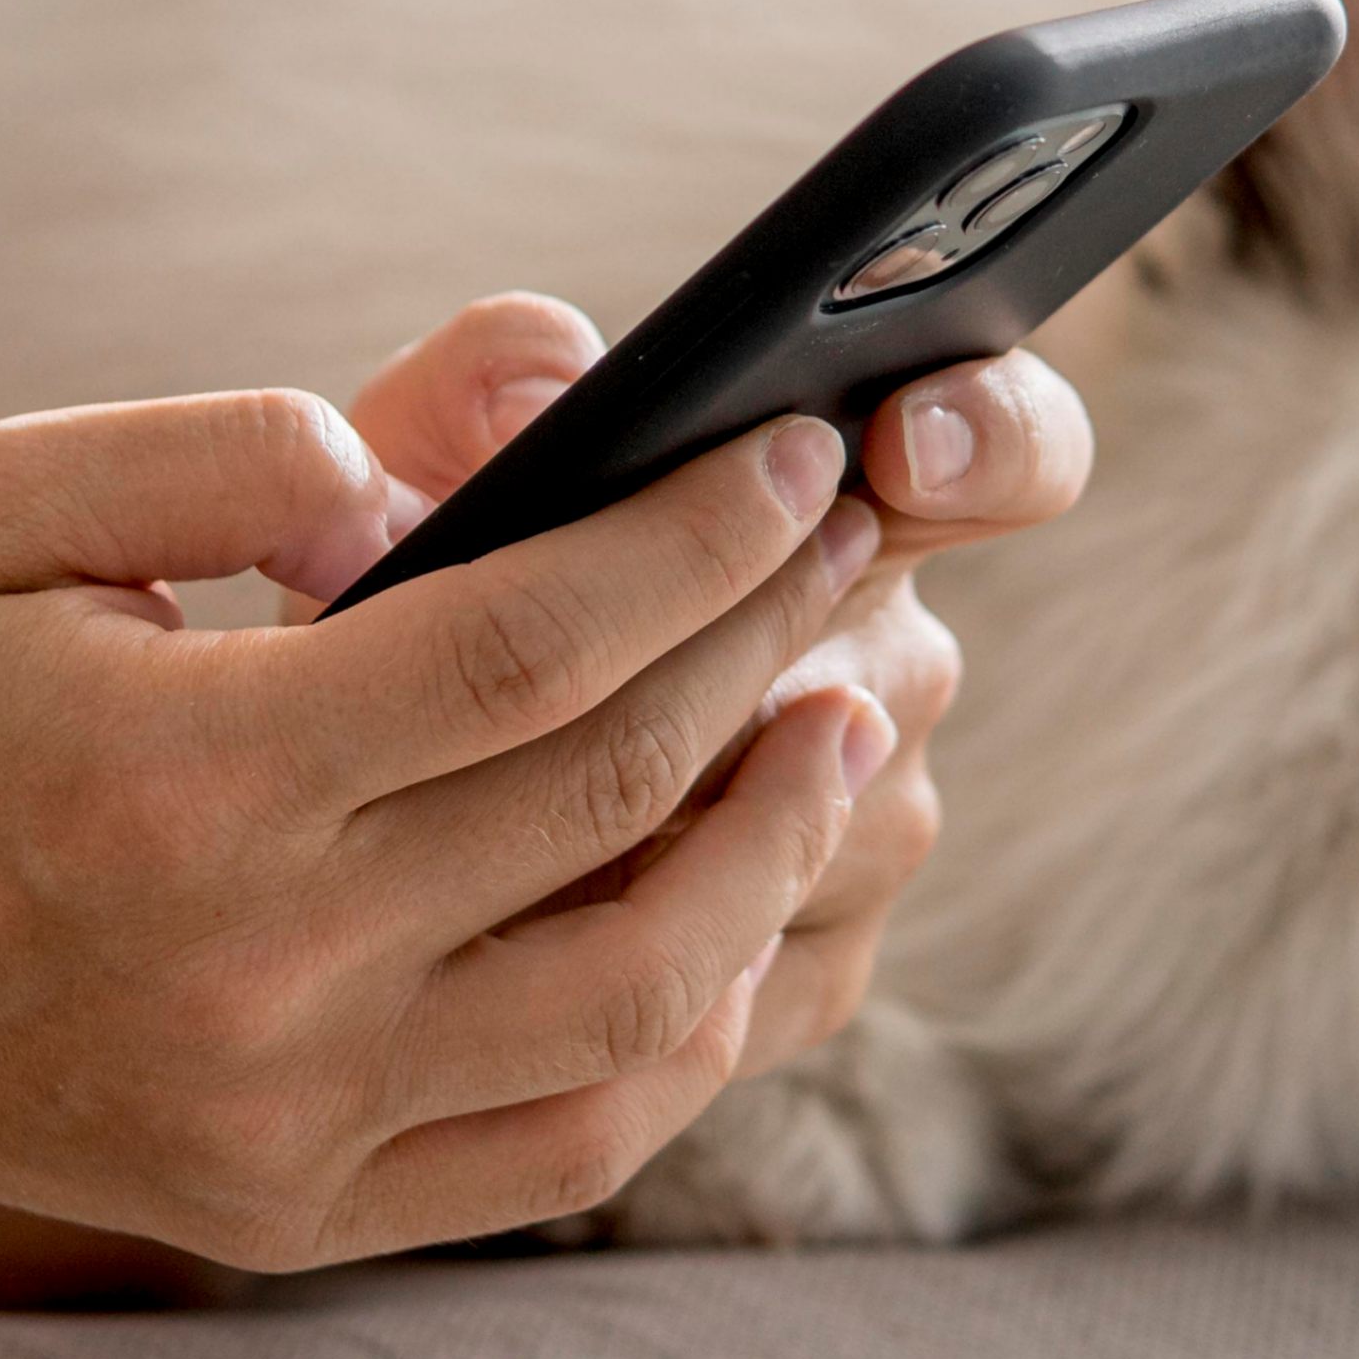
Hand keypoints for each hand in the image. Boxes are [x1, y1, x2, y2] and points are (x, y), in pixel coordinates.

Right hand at [0, 384, 895, 1273]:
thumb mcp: (8, 505)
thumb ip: (238, 443)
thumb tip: (464, 442)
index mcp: (186, 778)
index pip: (527, 651)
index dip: (694, 548)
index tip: (800, 457)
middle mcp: (256, 971)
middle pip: (610, 803)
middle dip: (775, 650)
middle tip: (870, 548)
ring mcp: (287, 1118)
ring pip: (637, 997)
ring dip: (784, 849)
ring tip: (853, 715)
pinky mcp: (297, 1213)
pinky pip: (572, 1141)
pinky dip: (700, 1028)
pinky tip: (756, 908)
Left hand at [345, 298, 1091, 1074]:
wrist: (348, 777)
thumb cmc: (408, 570)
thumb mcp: (416, 454)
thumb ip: (477, 376)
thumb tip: (557, 382)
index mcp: (848, 497)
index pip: (1010, 453)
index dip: (989, 436)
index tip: (898, 440)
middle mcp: (888, 662)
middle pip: (887, 679)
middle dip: (722, 680)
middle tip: (566, 682)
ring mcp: (866, 829)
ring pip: (817, 840)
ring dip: (668, 830)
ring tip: (495, 811)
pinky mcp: (808, 976)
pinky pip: (764, 982)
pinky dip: (637, 959)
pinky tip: (508, 943)